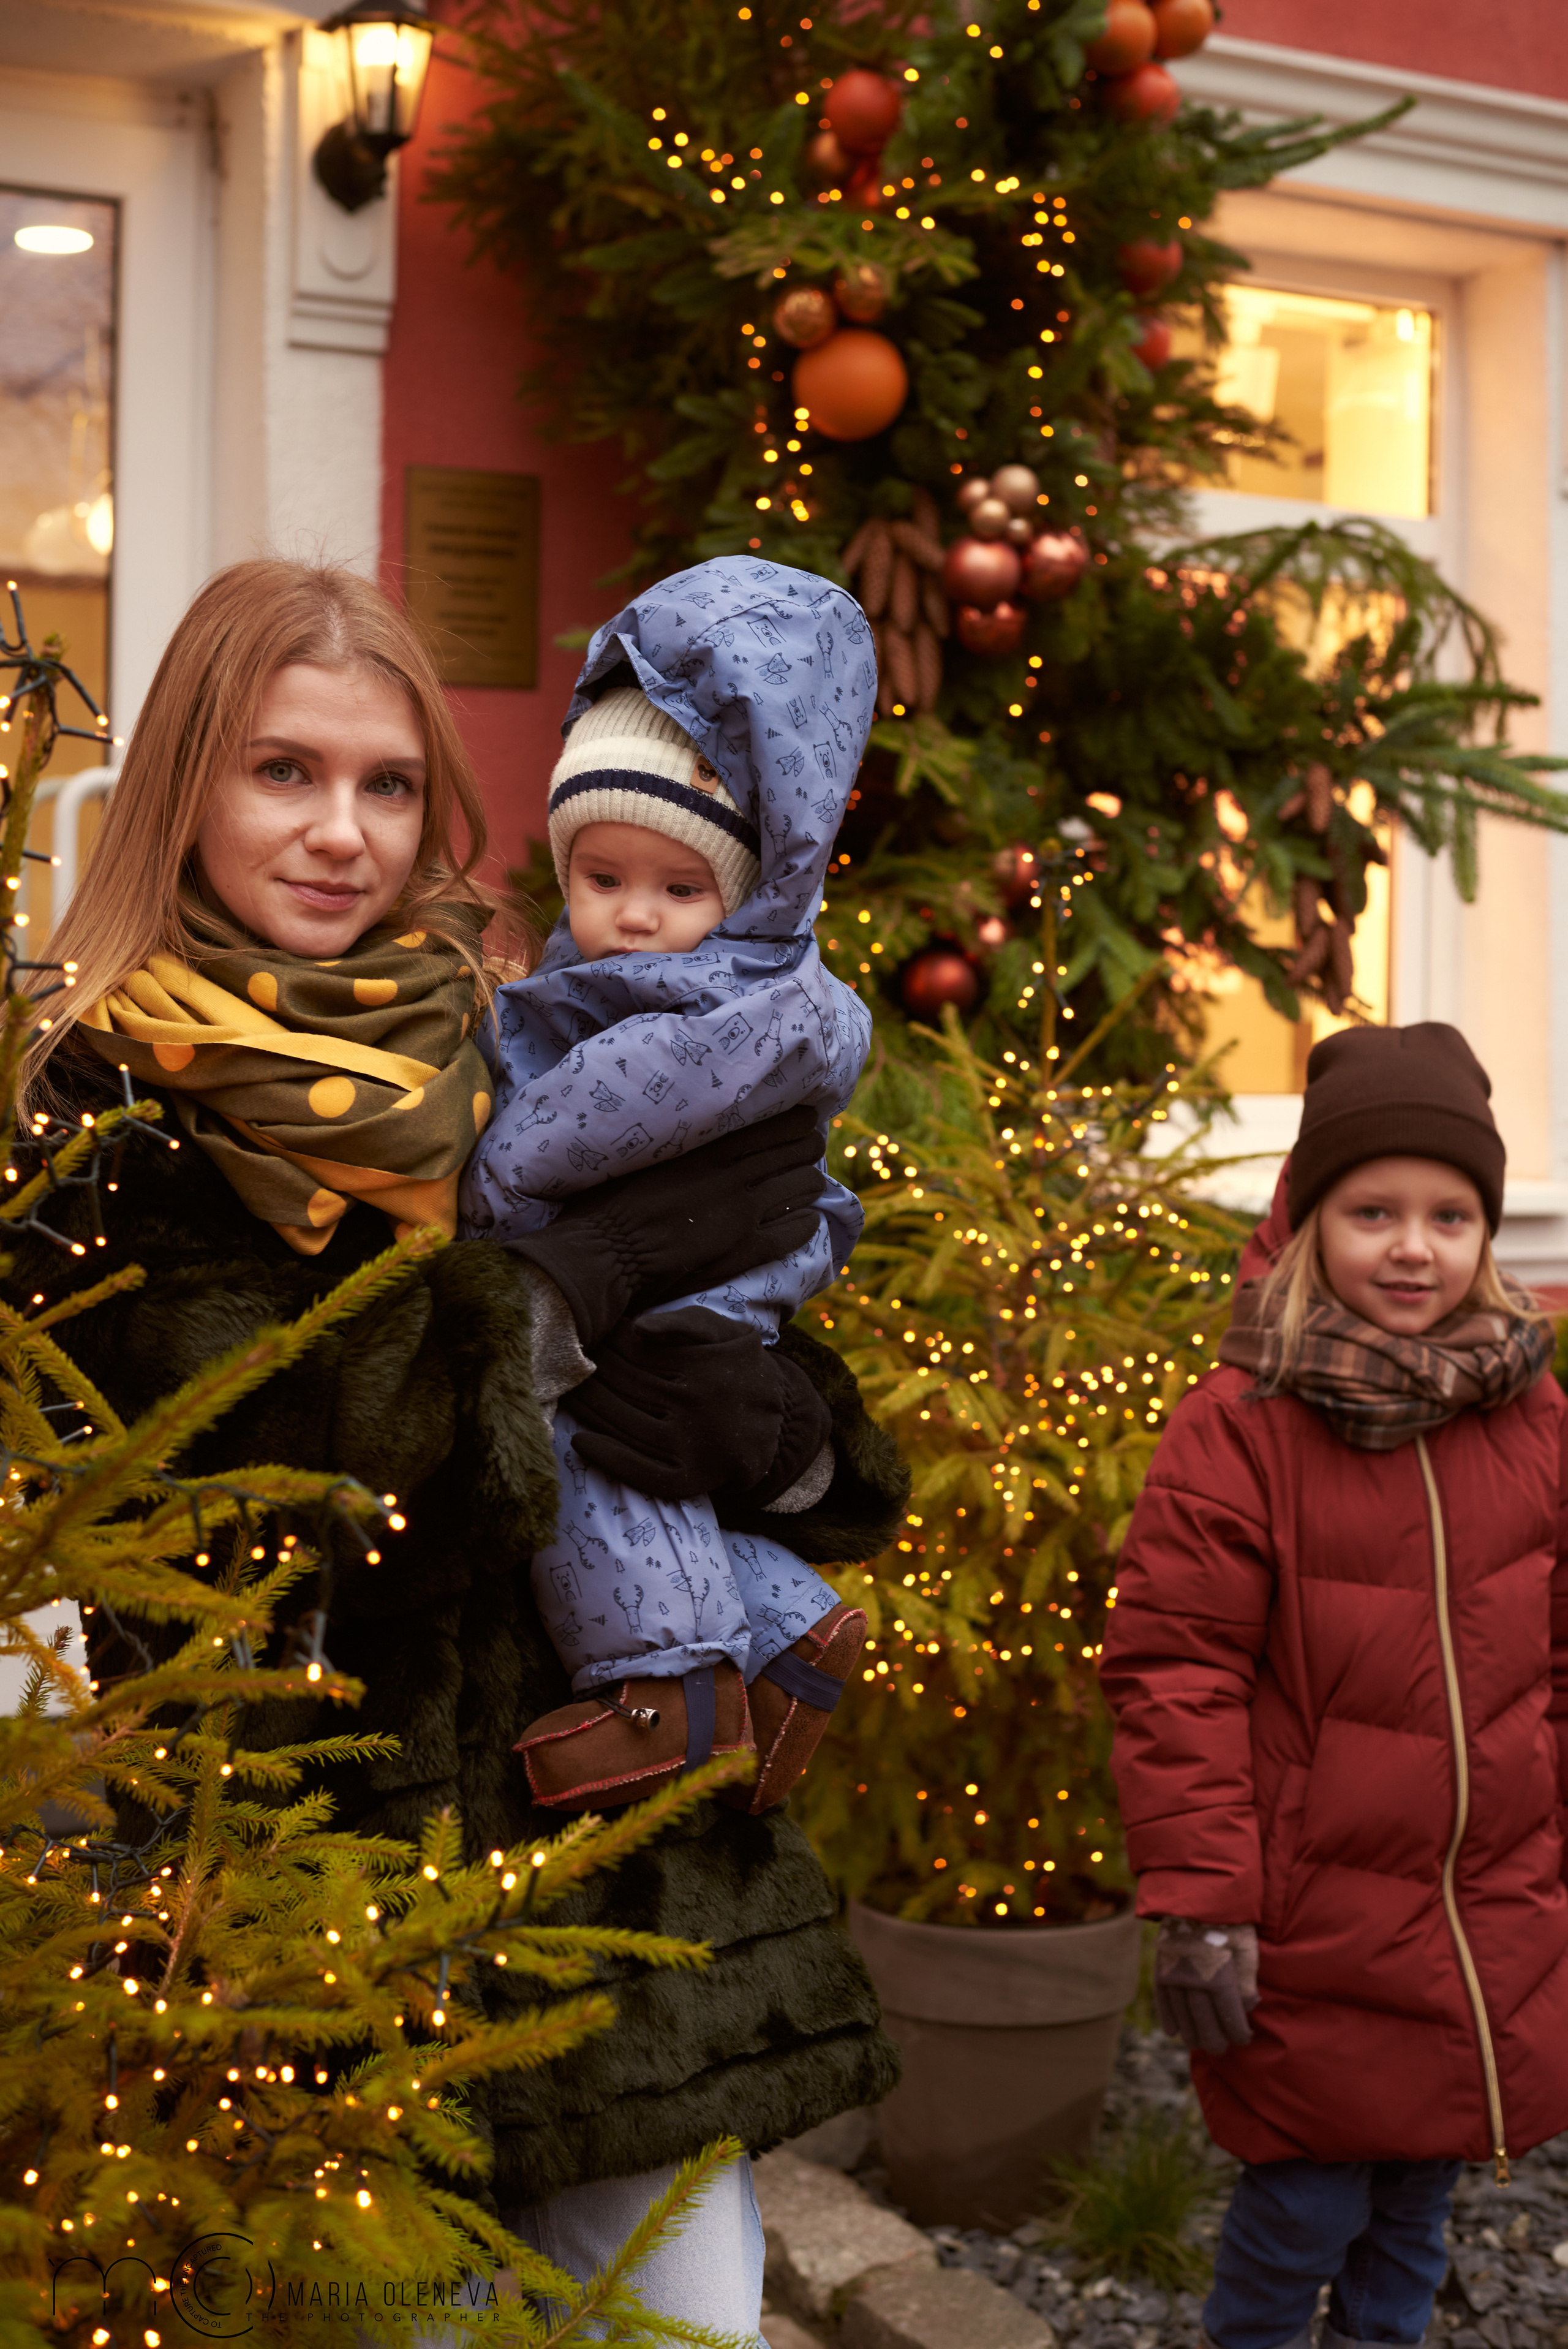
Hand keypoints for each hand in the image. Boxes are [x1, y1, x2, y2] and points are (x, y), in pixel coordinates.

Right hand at [503, 1105, 824, 1347]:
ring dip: (810, 1183)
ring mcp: (744, 1214)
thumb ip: (678, 1150)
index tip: (806, 1116)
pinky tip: (811, 1221)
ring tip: (814, 1181)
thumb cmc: (610, 1205)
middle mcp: (733, 1177)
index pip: (766, 1128)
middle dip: (808, 1147)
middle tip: (815, 1144)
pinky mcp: (745, 1250)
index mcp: (706, 1152)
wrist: (606, 1254)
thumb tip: (690, 1138)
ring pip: (800, 1188)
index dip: (793, 1122)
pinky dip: (806, 1224)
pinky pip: (793, 1233)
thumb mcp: (644, 1161)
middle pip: (791, 1153)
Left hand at [569, 1308, 827, 1501]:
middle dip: (593, 1374)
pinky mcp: (688, 1479)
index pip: (636, 1353)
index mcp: (704, 1366)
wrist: (777, 1425)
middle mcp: (698, 1407)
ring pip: (625, 1425)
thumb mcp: (727, 1333)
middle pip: (626, 1388)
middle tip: (569, 1366)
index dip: (608, 1345)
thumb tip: (637, 1328)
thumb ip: (685, 1323)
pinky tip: (580, 1442)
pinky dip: (607, 1457)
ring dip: (589, 1410)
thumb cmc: (740, 1369)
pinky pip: (639, 1471)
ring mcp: (692, 1447)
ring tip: (569, 1396)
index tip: (591, 1339)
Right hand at [1153, 1919, 1258, 2054]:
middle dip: (1214, 2038)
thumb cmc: (1230, 1923)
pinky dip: (1167, 2017)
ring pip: (1182, 2014)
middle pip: (1204, 2020)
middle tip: (1220, 2049)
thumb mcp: (1248, 1949)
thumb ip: (1248, 1980)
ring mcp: (1175, 1974)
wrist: (1197, 1895)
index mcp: (1220, 1975)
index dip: (1237, 2032)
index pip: (1229, 2015)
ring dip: (1191, 2033)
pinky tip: (1173, 2032)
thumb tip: (1249, 2007)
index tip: (1243, 2039)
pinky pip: (1162, 1999)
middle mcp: (1195, 1979)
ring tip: (1199, 2044)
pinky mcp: (1162, 1967)